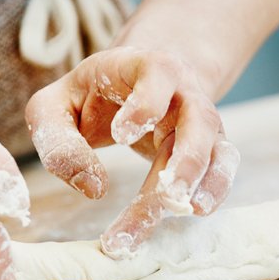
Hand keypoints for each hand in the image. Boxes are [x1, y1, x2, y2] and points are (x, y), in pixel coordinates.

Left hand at [25, 46, 239, 257]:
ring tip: (182, 211)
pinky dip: (215, 191)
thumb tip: (92, 187)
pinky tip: (195, 212)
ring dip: (202, 183)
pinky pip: (223, 169)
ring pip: (215, 151)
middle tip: (165, 197)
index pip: (157, 74)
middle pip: (197, 122)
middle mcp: (184, 93)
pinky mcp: (210, 149)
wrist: (136, 85)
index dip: (145, 102)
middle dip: (185, 161)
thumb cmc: (89, 96)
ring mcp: (203, 122)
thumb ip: (57, 141)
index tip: (120, 136)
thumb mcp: (55, 106)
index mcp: (146, 67)